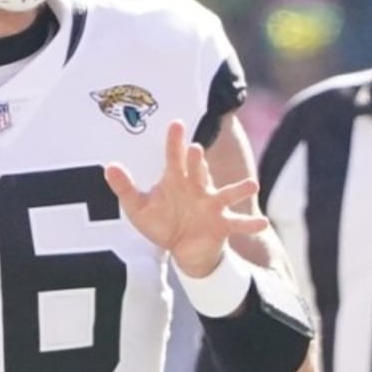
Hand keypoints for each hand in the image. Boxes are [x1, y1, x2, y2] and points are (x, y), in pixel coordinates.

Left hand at [105, 120, 267, 277]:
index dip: (174, 142)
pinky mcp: (222, 224)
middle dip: (197, 161)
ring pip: (226, 194)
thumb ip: (125, 188)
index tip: (176, 124)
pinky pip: (238, 223)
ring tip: (252, 185)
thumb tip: (108, 167)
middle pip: (198, 171)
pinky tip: (263, 222)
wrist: (182, 247)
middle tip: (196, 149)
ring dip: (239, 189)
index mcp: (177, 180)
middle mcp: (197, 188)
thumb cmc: (161, 221)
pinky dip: (251, 224)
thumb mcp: (138, 207)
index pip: (174, 157)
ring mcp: (212, 205)